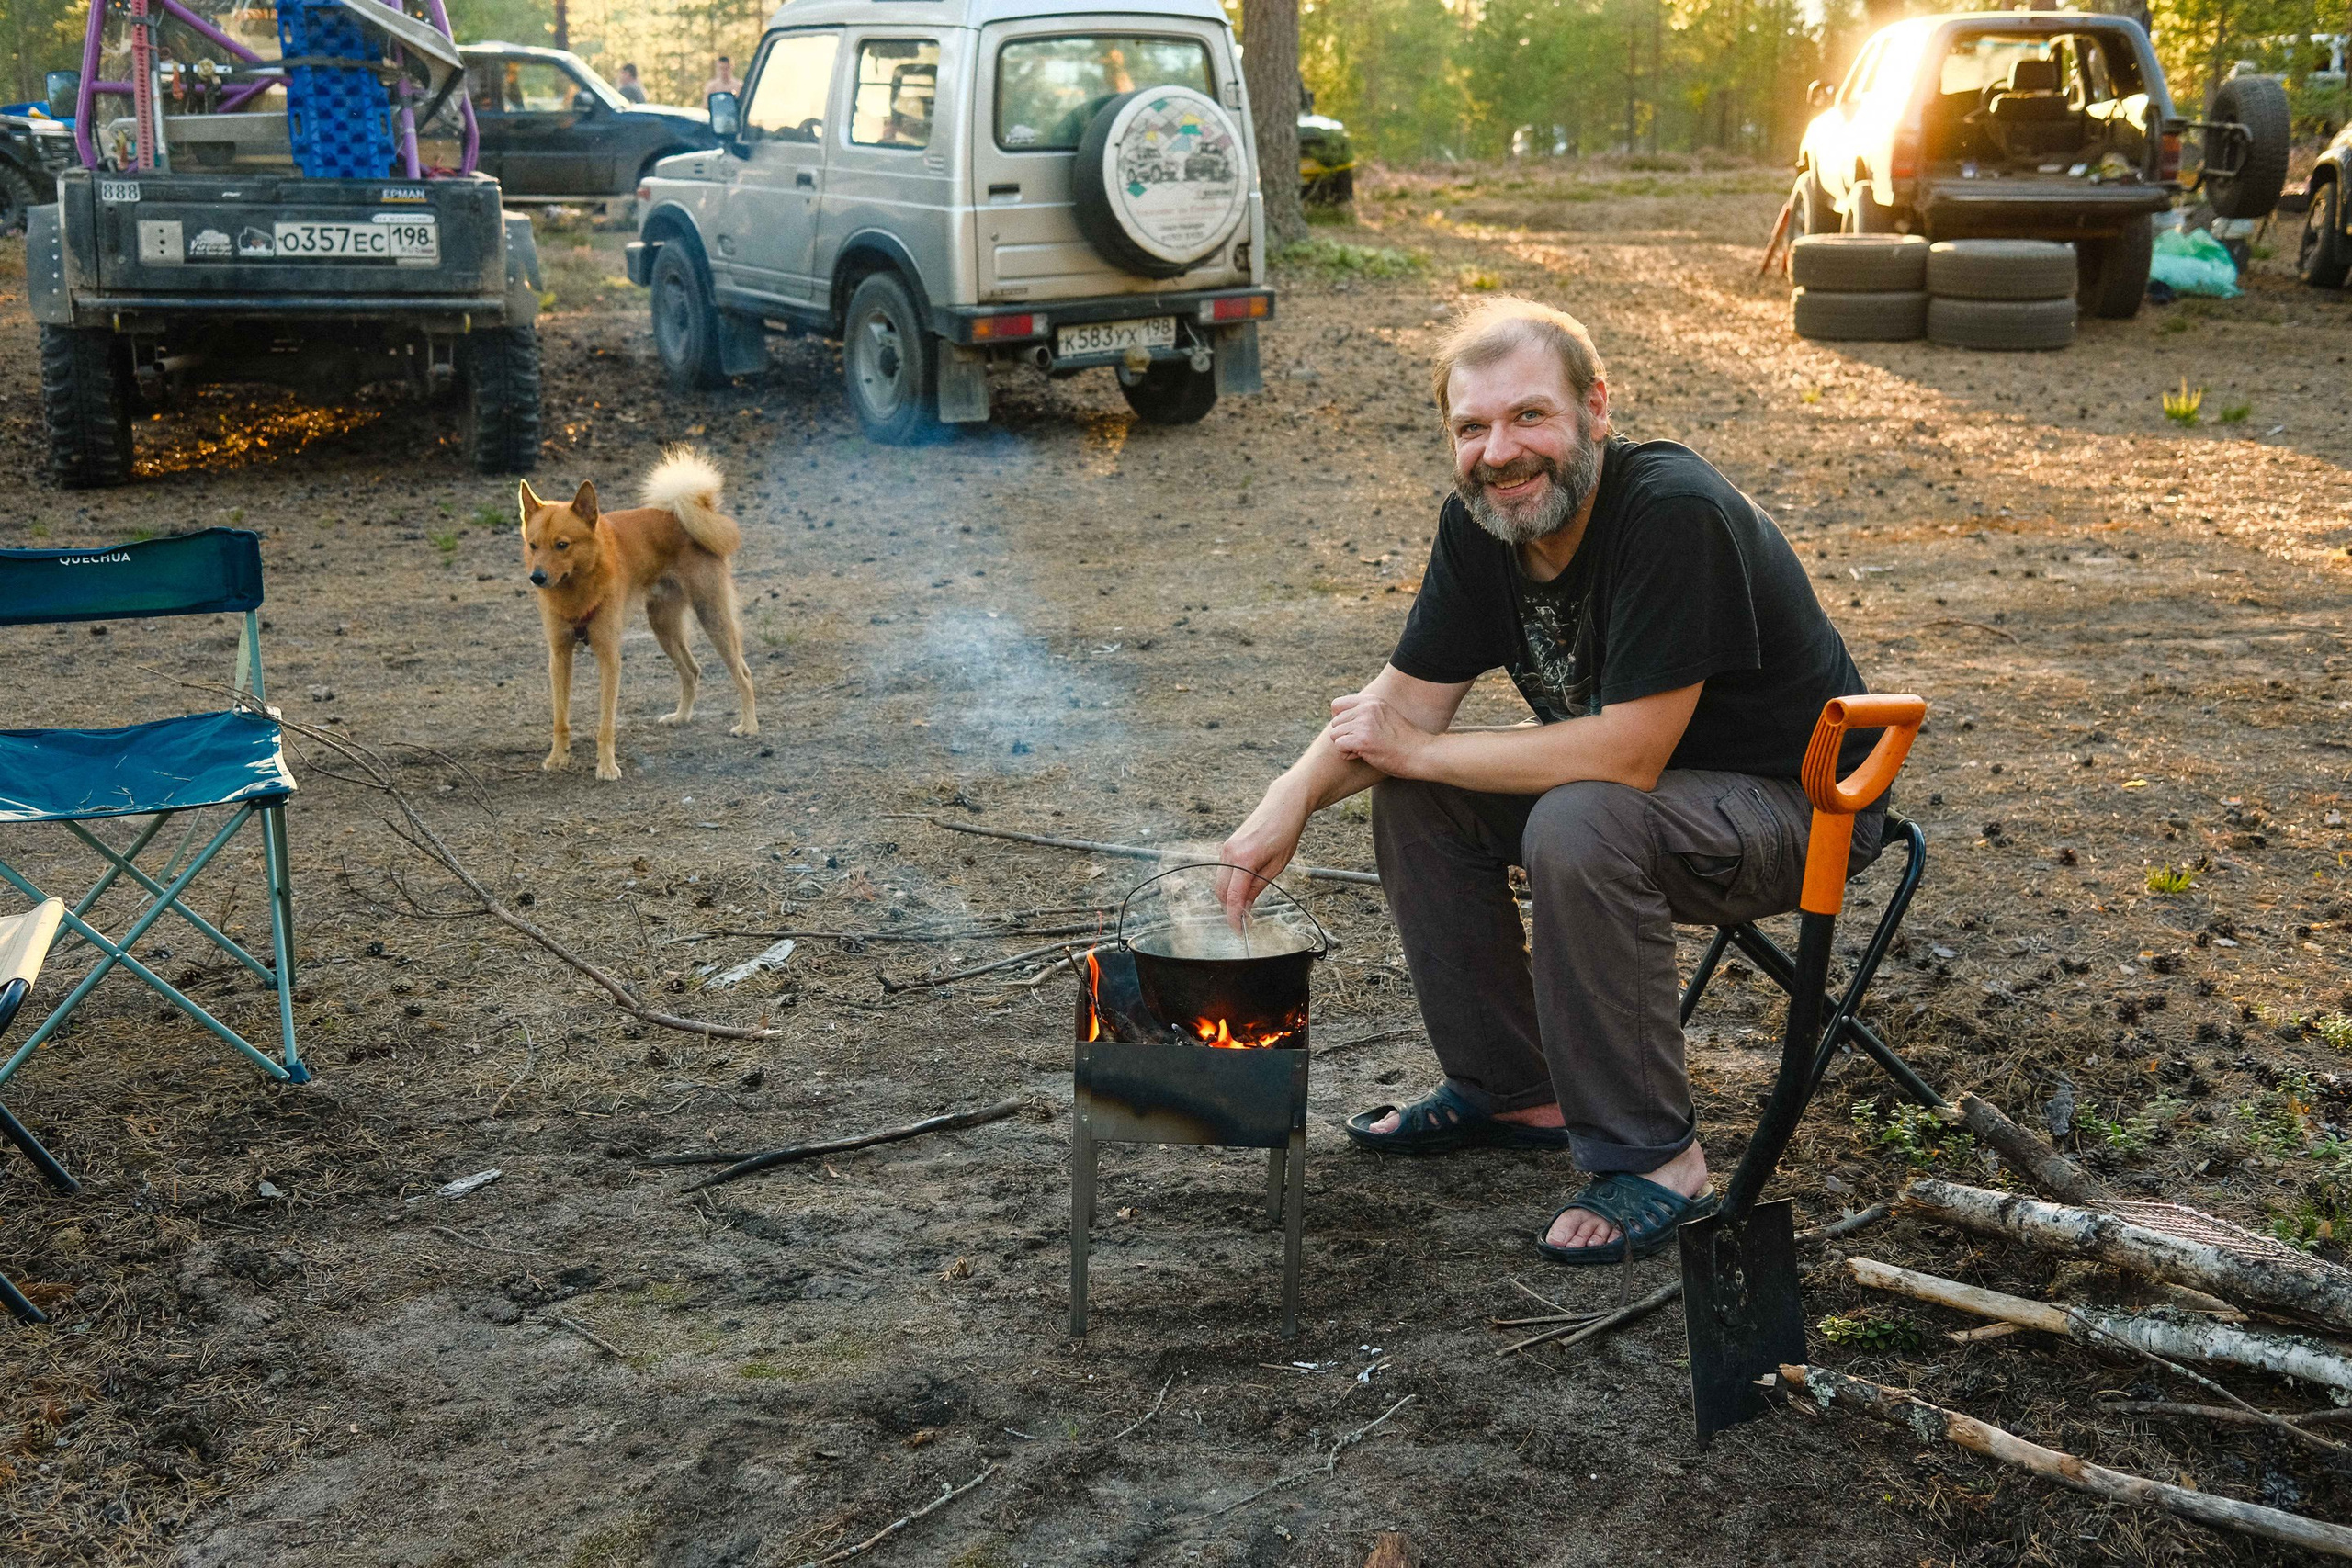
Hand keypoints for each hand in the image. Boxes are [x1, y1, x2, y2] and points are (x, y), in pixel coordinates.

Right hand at [1217, 785, 1307, 929]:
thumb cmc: (1286, 832)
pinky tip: (1243, 889)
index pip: (1233, 897)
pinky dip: (1229, 884)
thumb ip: (1258, 887)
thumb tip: (1245, 908)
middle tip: (1245, 921)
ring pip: (1220, 883)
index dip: (1234, 918)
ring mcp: (1226, 848)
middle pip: (1221, 892)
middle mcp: (1230, 853)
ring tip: (1246, 906)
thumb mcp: (1277, 865)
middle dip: (1229, 909)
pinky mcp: (1227, 846)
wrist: (1284, 803)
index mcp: (1244, 859)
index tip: (1239, 931)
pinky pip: (1223, 872)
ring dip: (1229, 897)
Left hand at [1326, 692, 1433, 777]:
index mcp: (1371, 700)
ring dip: (1346, 746)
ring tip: (1365, 749)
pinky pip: (1339, 746)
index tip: (1352, 731)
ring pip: (1335, 735)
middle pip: (1335, 722)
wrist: (1421, 753)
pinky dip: (1347, 755)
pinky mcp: (1362, 739)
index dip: (1340, 721)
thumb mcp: (1385, 716)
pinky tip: (1363, 755)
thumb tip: (1338, 718)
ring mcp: (1364, 723)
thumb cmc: (1403, 740)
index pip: (1336, 705)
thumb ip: (1366, 713)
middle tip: (1363, 743)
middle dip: (1344, 736)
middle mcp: (1367, 708)